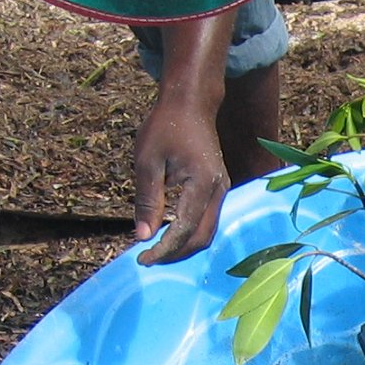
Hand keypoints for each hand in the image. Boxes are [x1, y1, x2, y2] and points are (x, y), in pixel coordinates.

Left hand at [131, 93, 228, 264]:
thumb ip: (148, 200)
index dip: (164, 248)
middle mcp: (219, 191)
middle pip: (202, 237)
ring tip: (156, 250)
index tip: (142, 259)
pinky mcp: (218, 190)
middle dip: (175, 253)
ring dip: (183, 246)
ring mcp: (222, 191)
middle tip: (148, 258)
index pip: (185, 228)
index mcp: (202, 183)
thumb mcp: (148, 161)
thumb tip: (143, 236)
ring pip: (207, 232)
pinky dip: (189, 234)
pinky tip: (170, 236)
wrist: (191, 106)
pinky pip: (207, 221)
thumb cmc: (166, 127)